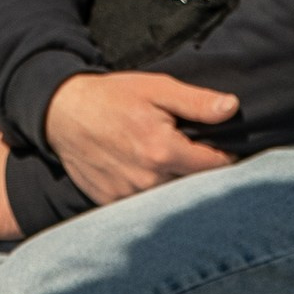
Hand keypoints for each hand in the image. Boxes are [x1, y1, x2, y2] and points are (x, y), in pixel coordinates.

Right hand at [44, 67, 239, 205]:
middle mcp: (149, 181)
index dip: (225, 155)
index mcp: (164, 151)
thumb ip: (196, 102)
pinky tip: (142, 172)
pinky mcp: (113, 203)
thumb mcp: (156, 88)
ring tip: (165, 162)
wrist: (61, 113)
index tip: (220, 145)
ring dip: (176, 185)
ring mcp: (129, 197)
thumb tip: (232, 108)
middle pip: (195, 186)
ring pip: (171, 198)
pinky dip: (151, 193)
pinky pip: (144, 205)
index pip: (216, 166)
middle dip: (199, 171)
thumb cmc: (111, 97)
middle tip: (191, 152)